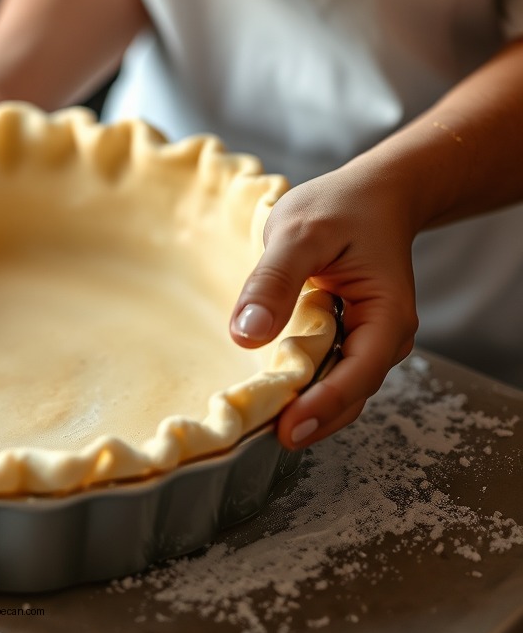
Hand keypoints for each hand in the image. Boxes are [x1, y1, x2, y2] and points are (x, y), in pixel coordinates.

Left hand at [229, 163, 419, 449]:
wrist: (373, 193)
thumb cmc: (341, 207)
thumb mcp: (300, 233)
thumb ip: (274, 281)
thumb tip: (246, 335)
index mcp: (386, 315)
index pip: (357, 374)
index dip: (322, 407)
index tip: (286, 430)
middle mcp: (384, 336)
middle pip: (350, 393)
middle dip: (312, 419)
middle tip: (261, 439)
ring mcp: (367, 339)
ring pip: (339, 387)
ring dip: (306, 408)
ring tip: (260, 426)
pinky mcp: (347, 335)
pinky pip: (327, 369)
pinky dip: (304, 386)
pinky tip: (272, 395)